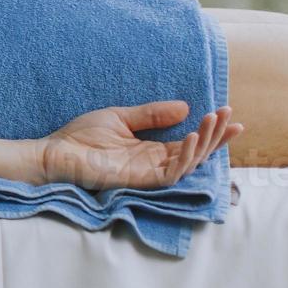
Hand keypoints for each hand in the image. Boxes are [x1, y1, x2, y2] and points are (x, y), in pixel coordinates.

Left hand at [38, 101, 240, 189]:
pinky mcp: (139, 180)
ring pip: (188, 163)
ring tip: (212, 121)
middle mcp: (155, 163)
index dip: (211, 131)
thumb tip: (185, 107)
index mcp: (151, 149)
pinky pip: (170, 173)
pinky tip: (189, 137)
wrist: (56, 151)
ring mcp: (148, 173)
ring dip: (204, 143)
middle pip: (196, 153)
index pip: (189, 142)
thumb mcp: (120, 117)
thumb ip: (151, 114)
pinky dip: (183, 157)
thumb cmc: (82, 136)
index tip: (229, 114)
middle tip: (230, 117)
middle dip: (216, 136)